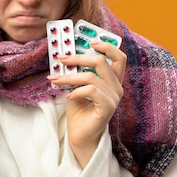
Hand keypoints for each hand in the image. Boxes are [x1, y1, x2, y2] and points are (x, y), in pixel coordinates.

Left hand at [47, 40, 126, 166]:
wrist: (80, 135)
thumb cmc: (79, 110)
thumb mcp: (77, 86)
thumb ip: (77, 72)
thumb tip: (64, 56)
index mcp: (112, 80)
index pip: (119, 58)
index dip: (107, 46)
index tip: (91, 42)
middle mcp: (116, 87)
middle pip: (102, 62)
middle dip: (79, 57)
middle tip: (62, 58)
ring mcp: (114, 98)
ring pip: (91, 77)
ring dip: (70, 77)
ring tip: (56, 80)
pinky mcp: (108, 108)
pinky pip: (91, 91)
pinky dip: (76, 91)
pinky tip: (69, 96)